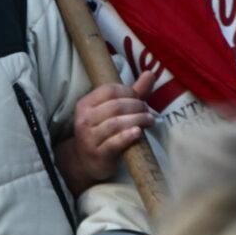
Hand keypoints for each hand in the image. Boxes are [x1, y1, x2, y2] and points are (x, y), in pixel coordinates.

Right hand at [58, 70, 159, 188]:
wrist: (85, 161)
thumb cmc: (103, 131)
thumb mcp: (113, 111)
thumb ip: (133, 93)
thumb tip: (151, 73)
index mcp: (85, 104)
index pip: (109, 90)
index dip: (128, 92)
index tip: (140, 98)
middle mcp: (84, 119)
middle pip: (115, 106)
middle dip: (136, 106)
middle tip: (148, 111)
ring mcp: (89, 138)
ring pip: (115, 124)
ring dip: (137, 120)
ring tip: (149, 121)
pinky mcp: (97, 154)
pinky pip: (114, 143)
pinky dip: (128, 136)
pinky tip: (138, 133)